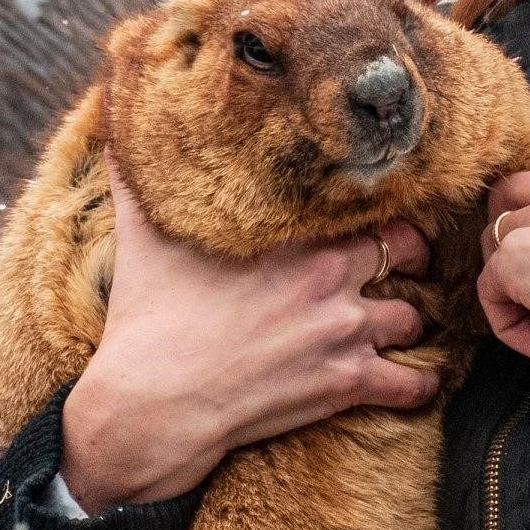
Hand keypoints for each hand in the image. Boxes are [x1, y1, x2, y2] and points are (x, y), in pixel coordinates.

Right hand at [60, 153, 437, 514]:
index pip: (366, 204)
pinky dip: (417, 382)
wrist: (152, 401)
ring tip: (399, 322)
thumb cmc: (148, 318)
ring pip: (413, 315)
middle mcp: (329, 277)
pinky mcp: (345, 385)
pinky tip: (410, 378)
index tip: (376, 215)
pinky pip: (411, 383)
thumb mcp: (140, 236)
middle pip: (407, 251)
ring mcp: (342, 332)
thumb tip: (111, 128)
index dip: (376, 208)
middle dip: (409, 256)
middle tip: (403, 262)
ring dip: (408, 319)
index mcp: (293, 235)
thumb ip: (135, 179)